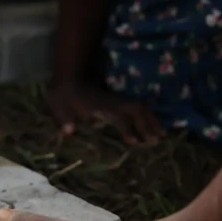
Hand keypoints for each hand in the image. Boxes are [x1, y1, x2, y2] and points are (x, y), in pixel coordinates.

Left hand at [47, 81, 164, 144]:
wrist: (68, 78)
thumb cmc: (63, 96)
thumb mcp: (58, 106)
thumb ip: (64, 119)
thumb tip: (68, 132)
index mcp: (99, 105)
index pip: (118, 116)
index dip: (126, 128)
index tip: (134, 142)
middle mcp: (112, 102)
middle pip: (135, 110)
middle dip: (147, 124)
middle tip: (158, 141)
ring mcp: (116, 100)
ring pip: (139, 108)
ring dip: (152, 120)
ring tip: (163, 135)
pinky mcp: (117, 101)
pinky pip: (137, 107)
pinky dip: (147, 116)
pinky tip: (154, 125)